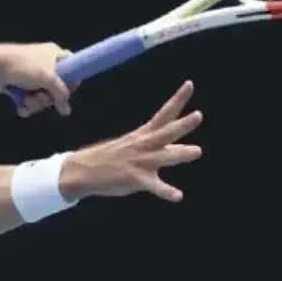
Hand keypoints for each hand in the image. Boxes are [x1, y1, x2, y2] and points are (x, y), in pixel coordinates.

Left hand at [0, 42, 76, 117]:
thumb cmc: (22, 66)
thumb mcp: (48, 78)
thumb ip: (61, 94)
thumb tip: (66, 110)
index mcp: (54, 54)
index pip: (73, 67)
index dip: (72, 81)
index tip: (67, 92)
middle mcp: (45, 64)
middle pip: (57, 88)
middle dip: (48, 98)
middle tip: (40, 96)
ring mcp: (32, 75)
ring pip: (43, 97)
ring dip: (35, 103)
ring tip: (27, 101)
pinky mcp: (20, 85)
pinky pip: (30, 100)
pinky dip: (26, 105)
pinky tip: (20, 106)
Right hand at [60, 80, 203, 202]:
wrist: (82, 170)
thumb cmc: (110, 158)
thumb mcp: (133, 145)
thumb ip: (156, 145)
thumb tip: (178, 146)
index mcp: (143, 135)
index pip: (164, 114)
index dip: (178, 99)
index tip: (190, 84)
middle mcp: (143, 145)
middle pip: (166, 132)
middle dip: (182, 124)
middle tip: (198, 115)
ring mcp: (139, 162)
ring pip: (163, 156)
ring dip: (180, 153)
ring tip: (197, 151)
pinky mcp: (134, 179)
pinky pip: (153, 186)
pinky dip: (166, 191)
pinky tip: (178, 196)